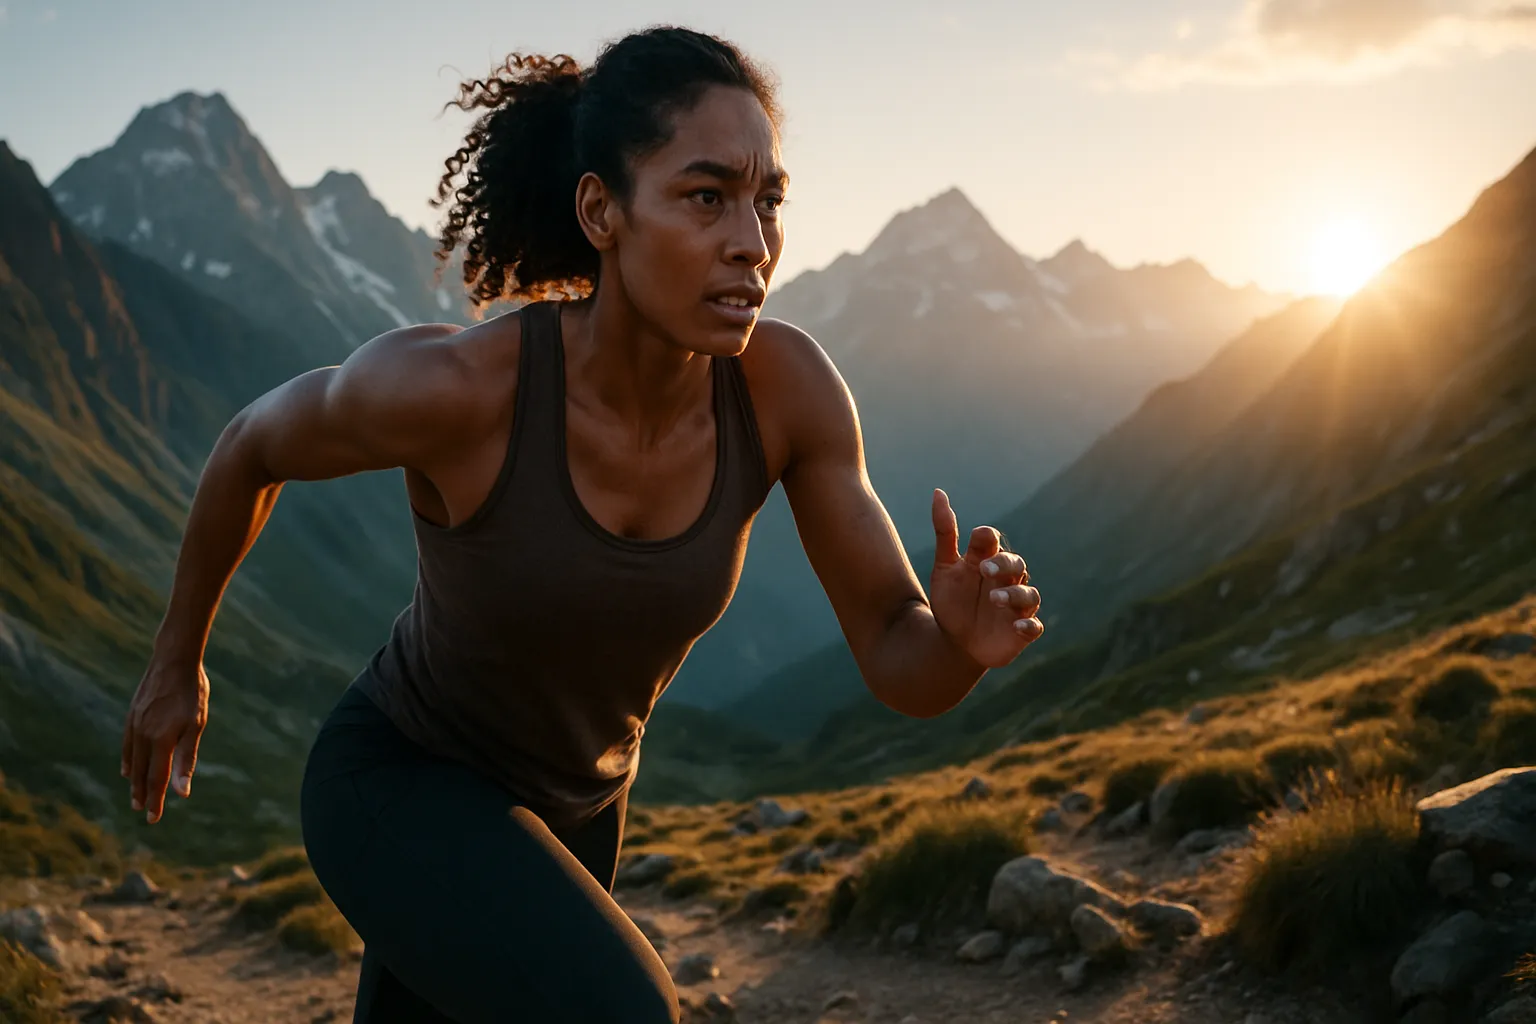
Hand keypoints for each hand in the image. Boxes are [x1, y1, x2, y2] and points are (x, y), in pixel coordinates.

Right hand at [121, 654, 209, 823]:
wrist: (174, 660)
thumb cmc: (192, 692)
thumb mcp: (196, 725)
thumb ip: (187, 759)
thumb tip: (182, 791)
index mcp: (162, 740)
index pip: (157, 778)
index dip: (155, 800)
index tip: (153, 818)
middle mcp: (144, 735)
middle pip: (141, 772)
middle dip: (142, 794)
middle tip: (142, 812)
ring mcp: (135, 725)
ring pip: (132, 760)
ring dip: (133, 780)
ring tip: (135, 795)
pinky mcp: (132, 715)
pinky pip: (126, 744)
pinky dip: (126, 760)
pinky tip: (126, 769)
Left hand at [929, 488, 1042, 669]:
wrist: (953, 642)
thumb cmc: (952, 600)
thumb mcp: (944, 567)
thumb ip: (944, 531)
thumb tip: (938, 492)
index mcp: (989, 561)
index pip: (994, 543)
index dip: (988, 541)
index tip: (978, 540)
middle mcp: (1007, 580)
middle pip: (1016, 564)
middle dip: (1003, 565)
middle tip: (984, 570)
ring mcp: (1017, 606)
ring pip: (1028, 595)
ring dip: (1015, 594)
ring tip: (995, 598)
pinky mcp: (1021, 630)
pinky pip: (1034, 626)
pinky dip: (1028, 625)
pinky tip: (1018, 625)